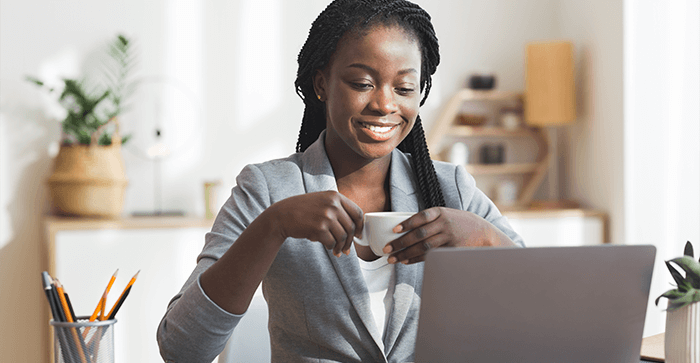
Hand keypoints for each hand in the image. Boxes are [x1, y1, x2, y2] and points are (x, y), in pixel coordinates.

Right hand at [267, 191, 363, 256]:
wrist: (282, 215)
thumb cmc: (302, 209)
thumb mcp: (321, 201)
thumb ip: (337, 209)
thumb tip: (354, 228)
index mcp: (335, 196)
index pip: (357, 212)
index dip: (360, 226)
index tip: (359, 235)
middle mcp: (332, 204)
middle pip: (351, 227)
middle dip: (350, 241)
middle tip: (347, 249)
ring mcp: (326, 216)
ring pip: (343, 237)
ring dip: (340, 247)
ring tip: (336, 251)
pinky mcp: (319, 228)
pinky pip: (331, 242)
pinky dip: (331, 247)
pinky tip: (327, 247)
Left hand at [381, 207, 513, 263]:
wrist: (485, 233)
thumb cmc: (460, 223)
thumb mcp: (447, 214)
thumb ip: (430, 219)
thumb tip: (403, 227)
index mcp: (441, 212)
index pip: (421, 217)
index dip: (407, 223)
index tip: (394, 229)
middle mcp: (444, 224)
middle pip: (419, 235)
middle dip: (401, 243)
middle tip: (387, 249)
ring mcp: (449, 237)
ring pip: (424, 247)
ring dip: (406, 253)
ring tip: (393, 258)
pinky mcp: (452, 250)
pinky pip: (431, 256)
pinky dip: (417, 259)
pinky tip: (407, 261)